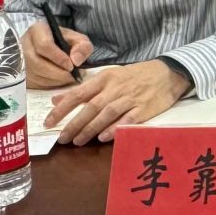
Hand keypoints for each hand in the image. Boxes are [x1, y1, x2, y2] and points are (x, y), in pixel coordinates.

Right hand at [22, 20, 93, 88]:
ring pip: (36, 75)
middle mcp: (23, 45)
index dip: (59, 58)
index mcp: (37, 31)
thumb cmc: (63, 41)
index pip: (44, 45)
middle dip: (59, 72)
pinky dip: (49, 85)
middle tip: (73, 75)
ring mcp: (19, 61)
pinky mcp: (20, 75)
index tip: (71, 65)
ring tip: (68, 77)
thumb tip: (77, 61)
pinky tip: (58, 80)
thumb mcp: (76, 39)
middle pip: (38, 63)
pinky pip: (34, 83)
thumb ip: (82, 46)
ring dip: (55, 80)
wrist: (50, 47)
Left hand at [43, 60, 191, 144]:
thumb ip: (83, 90)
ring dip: (91, 128)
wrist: (167, 73)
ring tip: (78, 141)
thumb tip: (56, 100)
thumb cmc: (134, 76)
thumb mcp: (108, 77)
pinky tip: (104, 137)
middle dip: (74, 123)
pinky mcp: (144, 108)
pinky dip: (115, 128)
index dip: (62, 109)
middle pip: (91, 107)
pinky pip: (128, 119)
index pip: (78, 94)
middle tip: (62, 138)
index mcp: (104, 79)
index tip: (48, 122)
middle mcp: (116, 88)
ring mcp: (130, 98)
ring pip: (107, 114)